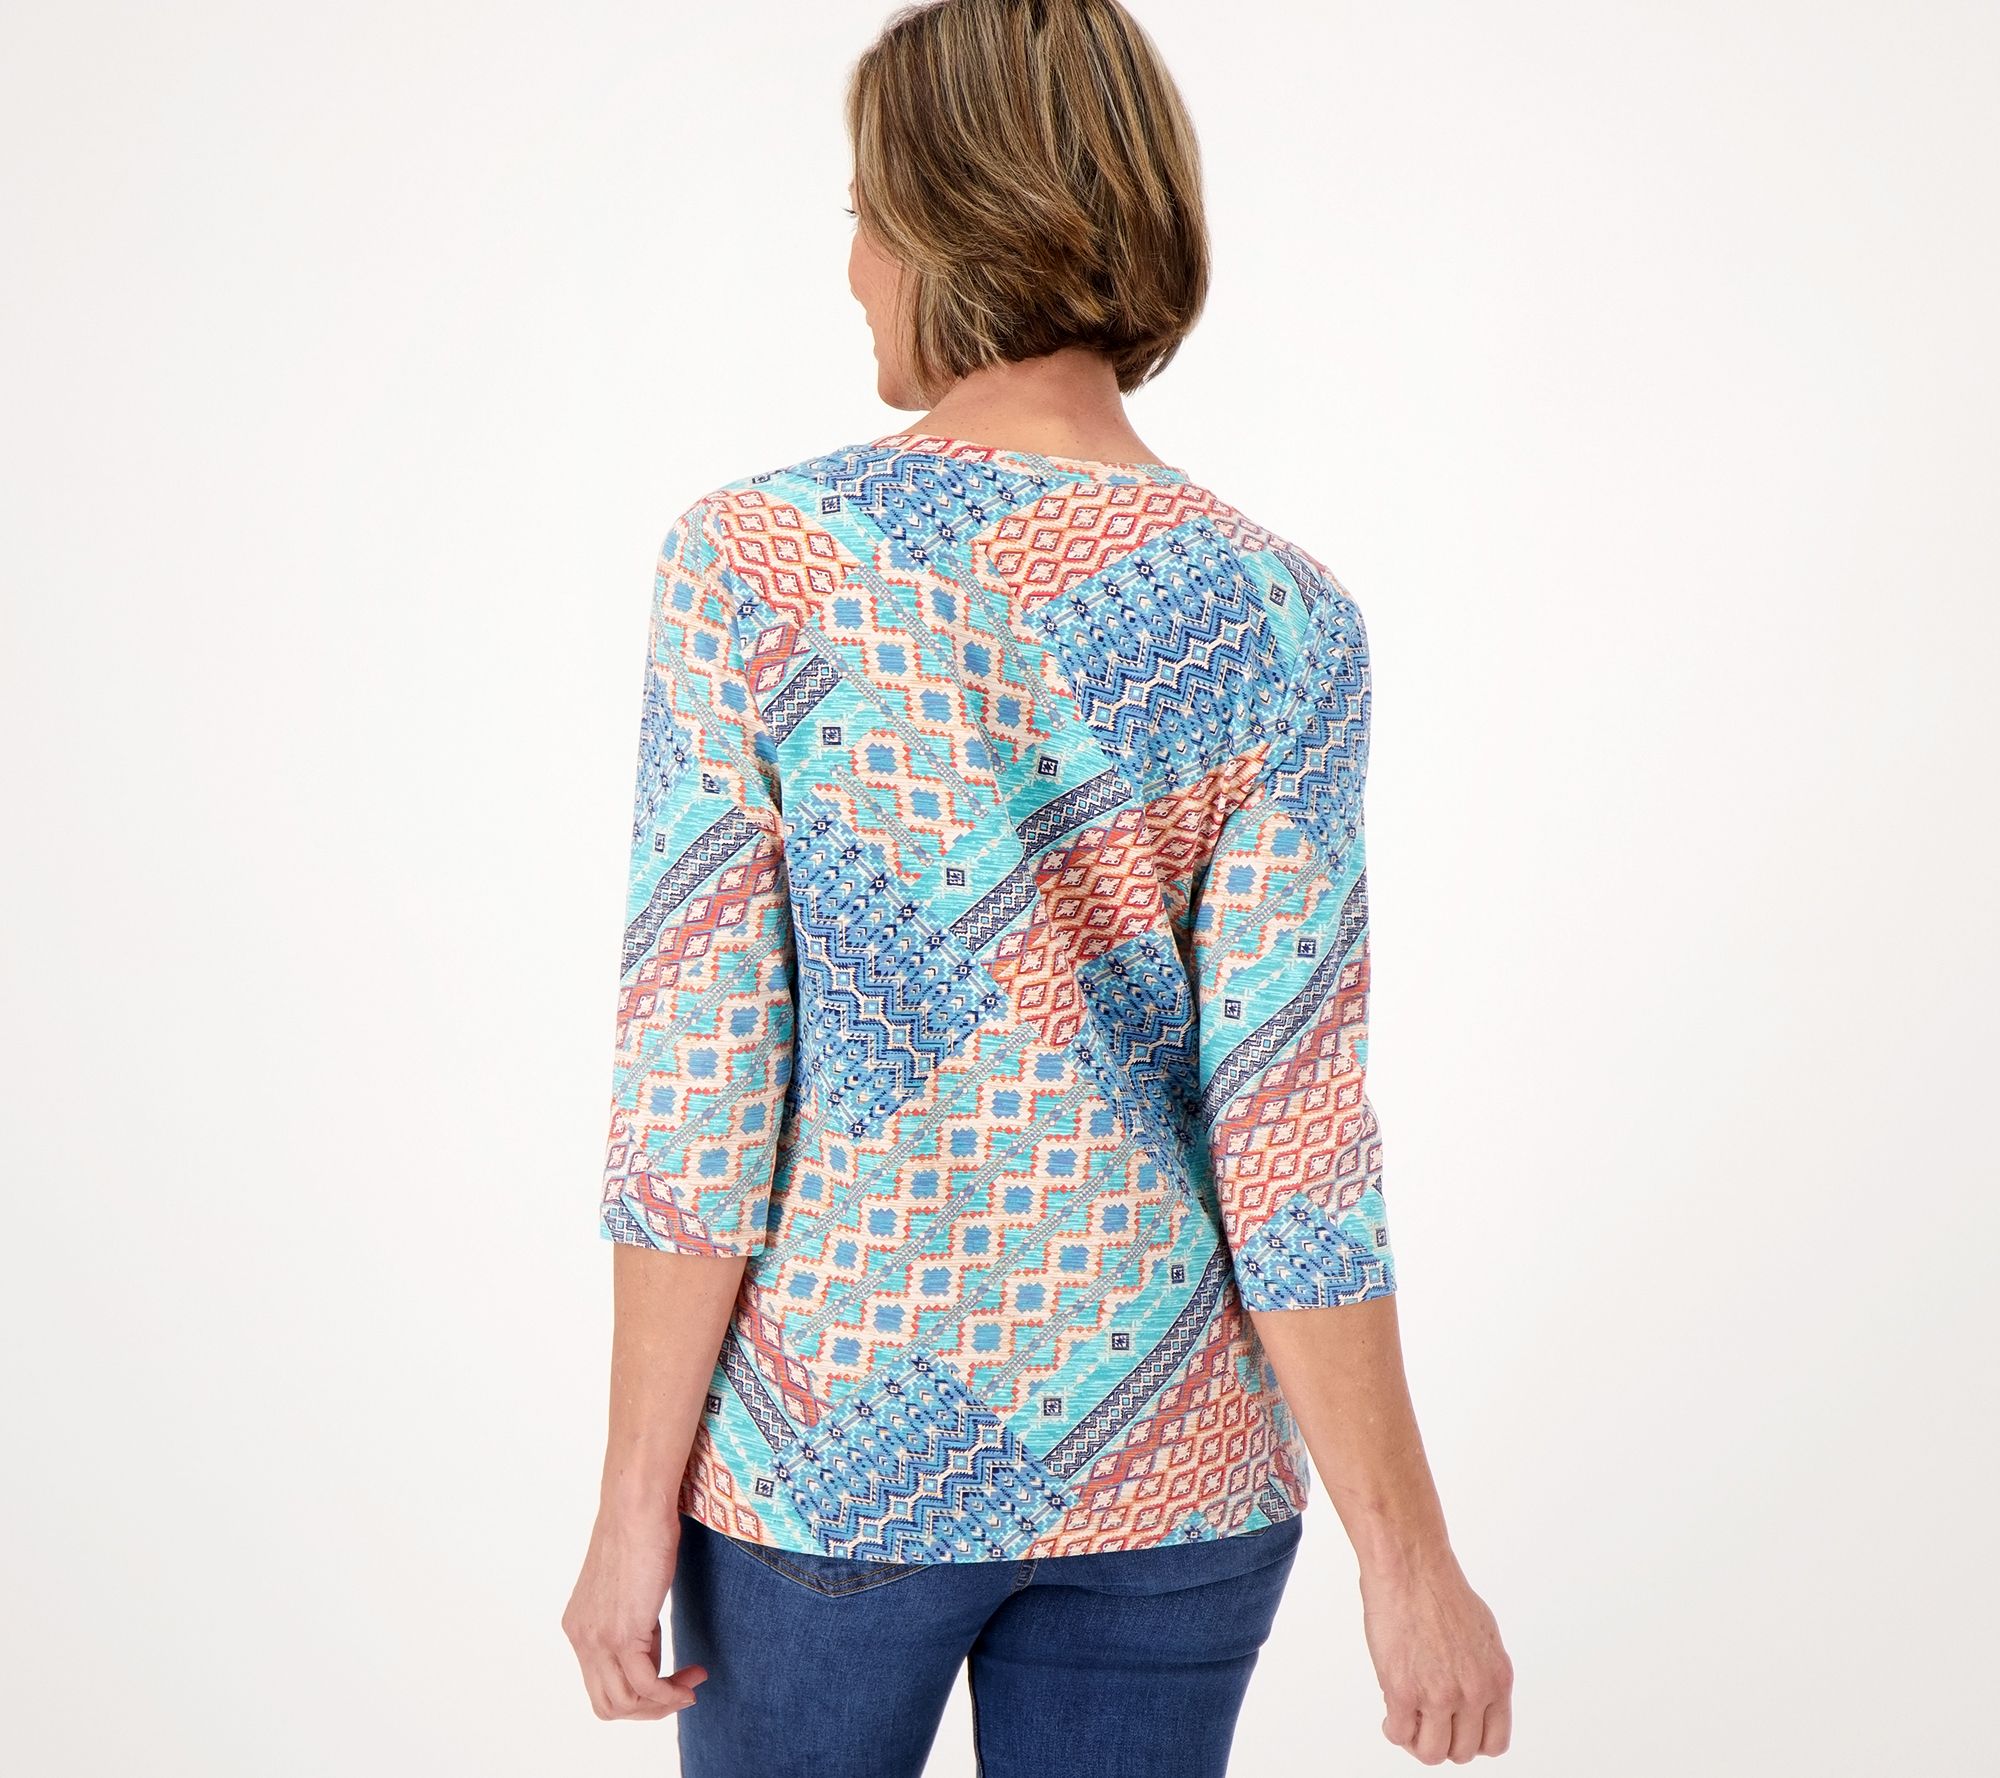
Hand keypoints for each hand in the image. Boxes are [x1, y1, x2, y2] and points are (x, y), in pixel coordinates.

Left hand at [562, 1500, 707, 1720]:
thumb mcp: (630, 1589)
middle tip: (682, 1690)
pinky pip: (646, 1685)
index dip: (638, 1692)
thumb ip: (631, 1622)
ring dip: (663, 1704)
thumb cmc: (640, 1533)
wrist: (637, 1507)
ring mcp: (598, 1638)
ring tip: (691, 1685)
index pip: (601, 1685)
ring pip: (624, 1703)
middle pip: (607, 1705)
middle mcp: (581, 1638)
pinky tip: (692, 1680)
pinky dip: (671, 1693)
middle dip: (648, 1709)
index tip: (671, 1676)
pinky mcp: (623, 1633)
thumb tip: (647, 1651)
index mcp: (579, 1627)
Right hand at [1360, 1547, 1512, 1763]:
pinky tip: (1390, 1712)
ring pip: (1431, 1752)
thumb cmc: (1439, 1588)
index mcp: (1497, 1679)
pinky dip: (1393, 1729)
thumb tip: (1472, 1695)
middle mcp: (1473, 1692)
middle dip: (1441, 1740)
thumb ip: (1482, 1670)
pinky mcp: (1404, 1691)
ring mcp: (1439, 1695)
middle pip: (1462, 1752)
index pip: (1494, 1742)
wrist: (1411, 1566)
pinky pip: (1399, 1734)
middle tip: (1424, 1721)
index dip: (1471, 1740)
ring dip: (1416, 1741)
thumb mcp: (1482, 1634)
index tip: (1454, 1729)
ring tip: (1406, 1720)